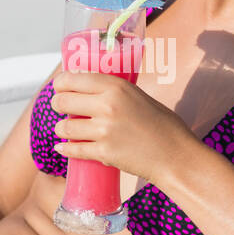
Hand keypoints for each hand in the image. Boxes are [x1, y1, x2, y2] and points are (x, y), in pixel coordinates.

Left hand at [50, 70, 197, 184]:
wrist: (176, 156)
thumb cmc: (163, 126)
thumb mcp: (139, 97)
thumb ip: (114, 92)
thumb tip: (89, 91)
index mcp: (117, 86)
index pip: (73, 78)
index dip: (60, 83)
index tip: (59, 87)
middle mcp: (107, 105)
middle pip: (63, 101)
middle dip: (57, 104)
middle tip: (60, 107)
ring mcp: (104, 130)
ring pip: (64, 127)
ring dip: (61, 129)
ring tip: (65, 129)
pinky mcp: (103, 153)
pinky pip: (73, 149)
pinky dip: (64, 148)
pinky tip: (61, 147)